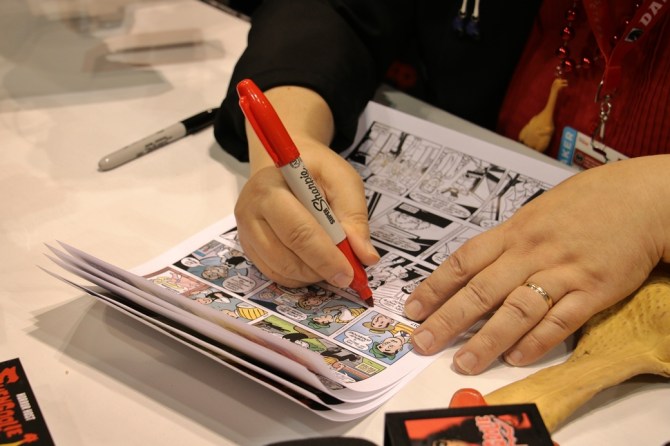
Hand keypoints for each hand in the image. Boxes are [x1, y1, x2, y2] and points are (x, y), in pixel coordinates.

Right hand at [235, 86, 377, 287]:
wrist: (285, 167)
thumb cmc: (315, 171)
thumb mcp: (342, 180)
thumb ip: (355, 216)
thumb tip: (366, 257)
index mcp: (270, 188)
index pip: (298, 231)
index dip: (325, 256)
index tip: (349, 273)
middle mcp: (250, 211)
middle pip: (285, 256)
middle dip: (320, 270)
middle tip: (346, 277)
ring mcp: (245, 232)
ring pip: (280, 270)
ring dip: (311, 275)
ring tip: (331, 263)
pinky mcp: (248, 248)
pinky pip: (274, 274)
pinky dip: (299, 277)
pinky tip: (314, 264)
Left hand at [404, 155, 669, 373]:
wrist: (643, 199)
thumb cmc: (587, 202)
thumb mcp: (537, 212)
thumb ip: (507, 240)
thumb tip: (474, 266)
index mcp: (514, 231)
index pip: (464, 261)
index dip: (435, 287)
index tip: (413, 309)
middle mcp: (532, 252)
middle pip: (481, 290)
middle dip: (448, 320)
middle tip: (422, 343)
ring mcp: (563, 272)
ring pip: (517, 310)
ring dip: (487, 339)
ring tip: (464, 362)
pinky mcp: (594, 290)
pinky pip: (561, 320)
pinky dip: (537, 341)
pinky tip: (516, 358)